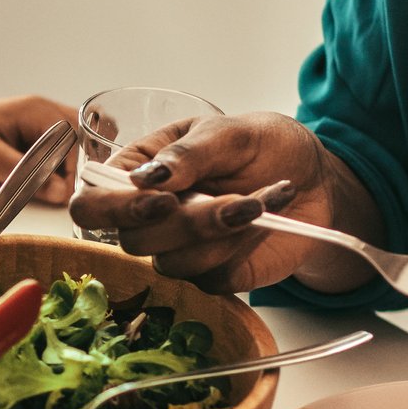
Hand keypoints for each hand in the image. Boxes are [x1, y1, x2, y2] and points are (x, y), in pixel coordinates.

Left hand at [0, 96, 76, 202]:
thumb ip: (25, 174)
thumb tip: (61, 192)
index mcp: (35, 110)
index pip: (75, 139)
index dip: (72, 169)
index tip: (60, 194)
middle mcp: (41, 113)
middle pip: (79, 142)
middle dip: (71, 169)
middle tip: (55, 194)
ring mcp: (37, 125)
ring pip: (68, 151)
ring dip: (60, 172)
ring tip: (43, 190)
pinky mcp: (29, 140)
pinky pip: (53, 156)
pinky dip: (48, 172)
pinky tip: (33, 185)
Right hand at [64, 113, 367, 294]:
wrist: (316, 180)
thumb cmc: (266, 146)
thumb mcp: (231, 131)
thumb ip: (189, 153)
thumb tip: (145, 179)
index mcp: (138, 172)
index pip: (91, 204)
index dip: (113, 210)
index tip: (161, 199)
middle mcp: (151, 216)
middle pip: (131, 241)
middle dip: (188, 221)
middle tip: (233, 198)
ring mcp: (180, 249)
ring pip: (173, 264)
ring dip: (224, 232)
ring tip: (265, 199)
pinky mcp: (212, 275)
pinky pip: (211, 278)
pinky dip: (244, 246)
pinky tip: (268, 217)